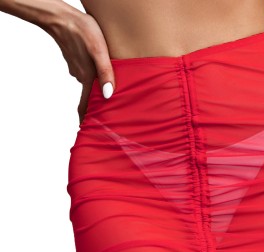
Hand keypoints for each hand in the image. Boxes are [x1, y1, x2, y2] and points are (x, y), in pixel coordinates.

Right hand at [44, 8, 114, 124]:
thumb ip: (105, 73)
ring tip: (110, 92)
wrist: (62, 16)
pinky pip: (86, 72)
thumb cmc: (83, 31)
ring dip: (97, 89)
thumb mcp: (99, 51)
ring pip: (88, 83)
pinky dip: (93, 76)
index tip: (89, 131)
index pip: (85, 106)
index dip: (87, 120)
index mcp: (87, 78)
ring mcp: (77, 68)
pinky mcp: (76, 60)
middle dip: (97, 105)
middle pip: (89, 96)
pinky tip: (101, 72)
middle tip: (108, 113)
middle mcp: (81, 76)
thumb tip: (109, 95)